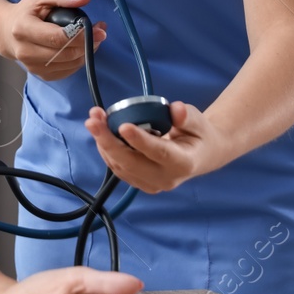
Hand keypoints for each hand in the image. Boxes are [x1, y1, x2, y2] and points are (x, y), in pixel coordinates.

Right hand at [0, 0, 107, 81]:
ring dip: (87, 51)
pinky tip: (81, 47)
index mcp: (23, 29)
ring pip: (70, 63)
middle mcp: (25, 51)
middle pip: (66, 53)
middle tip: (101, 32)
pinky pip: (68, 70)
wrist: (7, 32)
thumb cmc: (27, 11)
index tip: (99, 28)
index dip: (81, 35)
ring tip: (93, 37)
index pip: (57, 37)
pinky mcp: (41, 75)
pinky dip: (80, 59)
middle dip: (89, 43)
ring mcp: (32, 66)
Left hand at [83, 100, 226, 193]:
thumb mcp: (198, 121)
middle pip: (132, 163)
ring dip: (103, 143)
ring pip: (120, 166)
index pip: (160, 153)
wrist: (200, 156)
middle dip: (109, 142)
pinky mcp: (140, 182)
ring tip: (94, 119)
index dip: (140, 141)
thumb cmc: (198, 134)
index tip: (123, 126)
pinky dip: (106, 149)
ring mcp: (151, 184)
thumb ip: (186, 116)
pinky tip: (100, 130)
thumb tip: (175, 109)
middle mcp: (166, 178)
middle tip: (93, 121)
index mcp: (184, 163)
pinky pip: (118, 167)